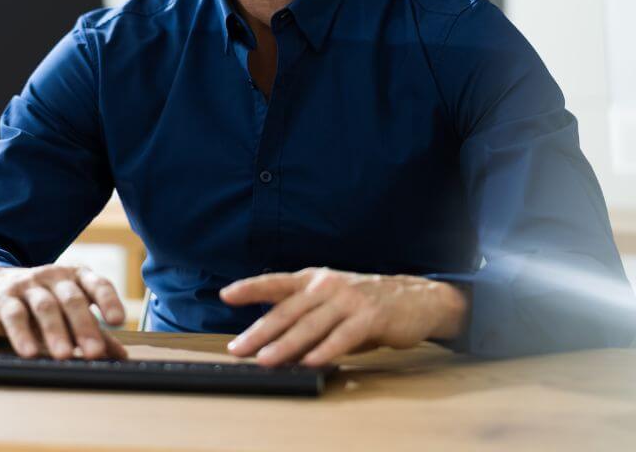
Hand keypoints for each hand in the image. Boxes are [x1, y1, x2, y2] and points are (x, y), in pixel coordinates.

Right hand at [0, 264, 127, 359]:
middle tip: (94, 352)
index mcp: (76, 277)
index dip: (109, 300)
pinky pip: (15, 315)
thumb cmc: (41, 301)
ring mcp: (29, 285)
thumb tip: (121, 356)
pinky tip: (29, 352)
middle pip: (72, 298)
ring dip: (56, 331)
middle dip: (84, 326)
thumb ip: (94, 330)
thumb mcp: (68, 312)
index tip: (118, 321)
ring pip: (45, 306)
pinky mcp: (5, 298)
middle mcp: (54, 277)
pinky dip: (22, 334)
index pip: (97, 284)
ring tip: (64, 355)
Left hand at [220, 267, 467, 366]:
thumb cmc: (365, 304)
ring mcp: (348, 300)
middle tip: (239, 349)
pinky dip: (325, 350)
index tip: (226, 295)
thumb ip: (304, 319)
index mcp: (313, 279)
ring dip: (286, 345)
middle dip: (259, 332)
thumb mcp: (330, 303)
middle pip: (287, 310)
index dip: (250, 288)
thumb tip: (274, 346)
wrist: (416, 298)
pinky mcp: (370, 317)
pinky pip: (343, 337)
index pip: (275, 282)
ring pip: (310, 325)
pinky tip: (310, 362)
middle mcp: (327, 286)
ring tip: (266, 360)